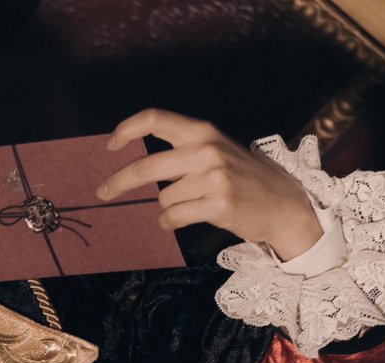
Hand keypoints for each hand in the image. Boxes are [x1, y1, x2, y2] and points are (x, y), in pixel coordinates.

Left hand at [96, 108, 322, 260]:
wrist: (282, 204)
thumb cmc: (243, 180)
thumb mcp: (216, 152)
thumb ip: (183, 151)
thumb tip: (138, 167)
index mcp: (202, 131)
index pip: (155, 118)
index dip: (127, 129)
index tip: (109, 146)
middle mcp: (206, 150)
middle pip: (147, 165)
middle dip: (118, 182)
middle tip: (103, 193)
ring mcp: (214, 177)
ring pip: (163, 198)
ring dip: (164, 208)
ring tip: (185, 208)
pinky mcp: (218, 204)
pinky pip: (174, 217)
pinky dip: (169, 222)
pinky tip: (176, 221)